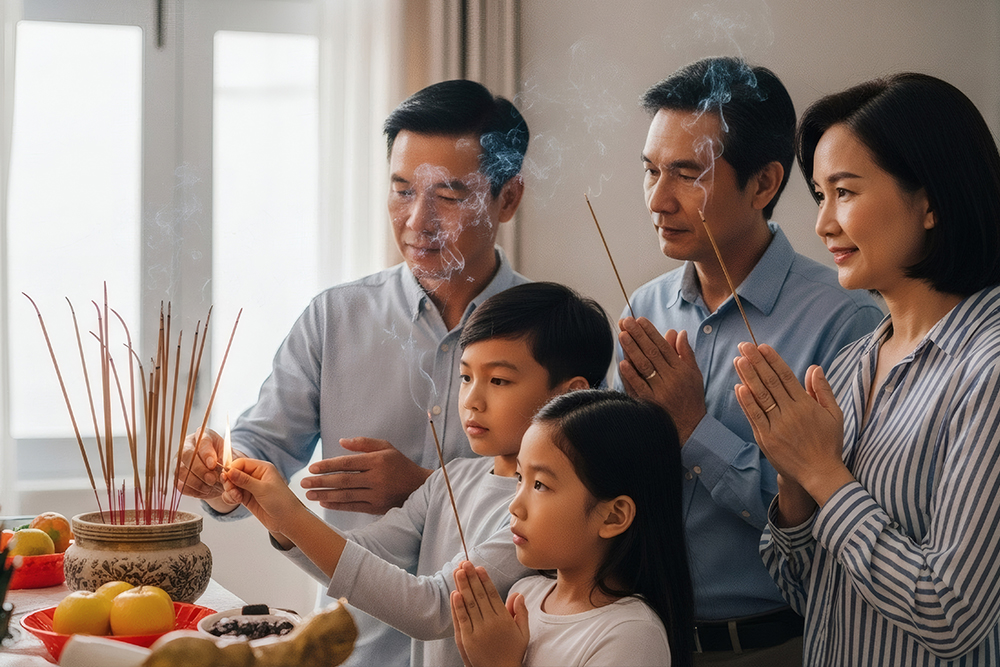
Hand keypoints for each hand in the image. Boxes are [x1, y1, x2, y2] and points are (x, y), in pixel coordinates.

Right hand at [176, 429, 224, 498]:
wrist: (219, 472)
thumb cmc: (224, 460)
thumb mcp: (229, 456)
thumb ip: (226, 460)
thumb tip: (223, 469)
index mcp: (203, 435)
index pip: (201, 441)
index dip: (206, 454)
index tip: (213, 465)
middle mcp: (187, 446)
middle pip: (186, 455)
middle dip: (199, 469)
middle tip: (212, 479)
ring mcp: (179, 462)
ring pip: (182, 471)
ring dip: (197, 482)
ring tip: (211, 486)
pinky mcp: (177, 476)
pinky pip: (181, 485)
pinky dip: (193, 490)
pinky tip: (204, 490)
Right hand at [221, 458, 302, 534]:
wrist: (288, 521)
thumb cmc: (281, 502)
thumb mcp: (262, 489)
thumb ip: (244, 480)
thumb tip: (229, 471)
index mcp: (262, 468)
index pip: (241, 463)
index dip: (232, 469)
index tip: (226, 477)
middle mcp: (256, 476)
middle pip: (235, 473)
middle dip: (230, 481)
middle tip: (231, 490)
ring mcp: (251, 487)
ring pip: (233, 484)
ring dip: (230, 490)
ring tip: (236, 498)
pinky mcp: (248, 498)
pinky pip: (234, 494)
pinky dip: (231, 497)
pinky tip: (236, 501)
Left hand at [301, 438, 432, 513]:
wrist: (419, 487)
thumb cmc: (400, 464)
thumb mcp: (386, 447)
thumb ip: (364, 443)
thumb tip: (341, 441)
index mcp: (377, 461)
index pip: (347, 463)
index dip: (328, 465)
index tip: (312, 467)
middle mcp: (376, 478)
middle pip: (343, 480)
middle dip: (321, 481)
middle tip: (304, 483)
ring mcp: (376, 494)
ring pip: (346, 495)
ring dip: (325, 495)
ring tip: (309, 494)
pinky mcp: (376, 507)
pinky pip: (353, 507)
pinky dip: (337, 506)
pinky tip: (324, 502)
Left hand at [450, 561, 527, 666]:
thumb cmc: (513, 653)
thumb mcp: (523, 633)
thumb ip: (521, 613)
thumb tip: (518, 594)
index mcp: (504, 619)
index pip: (492, 594)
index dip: (485, 579)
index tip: (479, 567)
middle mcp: (491, 623)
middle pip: (479, 595)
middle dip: (471, 577)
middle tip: (465, 563)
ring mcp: (478, 631)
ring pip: (469, 604)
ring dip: (463, 586)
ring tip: (458, 571)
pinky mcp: (467, 640)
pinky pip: (462, 620)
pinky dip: (457, 606)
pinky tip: (455, 594)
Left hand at [618, 317, 705, 441]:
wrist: (691, 427)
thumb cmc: (691, 398)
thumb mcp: (694, 374)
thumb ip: (685, 352)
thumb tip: (679, 332)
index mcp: (681, 369)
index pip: (663, 346)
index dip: (651, 332)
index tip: (640, 320)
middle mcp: (671, 378)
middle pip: (652, 353)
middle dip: (638, 335)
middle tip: (627, 321)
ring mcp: (660, 391)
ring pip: (644, 367)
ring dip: (632, 350)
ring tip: (622, 335)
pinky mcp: (651, 403)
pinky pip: (639, 386)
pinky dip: (631, 375)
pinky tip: (622, 362)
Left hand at [733, 343, 853, 505]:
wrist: (820, 473)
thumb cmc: (829, 443)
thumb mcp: (834, 415)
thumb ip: (823, 390)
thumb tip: (814, 367)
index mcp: (806, 405)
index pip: (786, 377)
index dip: (773, 360)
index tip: (762, 347)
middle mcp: (791, 413)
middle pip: (770, 382)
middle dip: (756, 362)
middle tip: (744, 346)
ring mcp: (777, 426)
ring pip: (760, 397)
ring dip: (748, 377)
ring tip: (738, 360)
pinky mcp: (766, 439)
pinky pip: (754, 417)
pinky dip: (746, 402)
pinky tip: (739, 387)